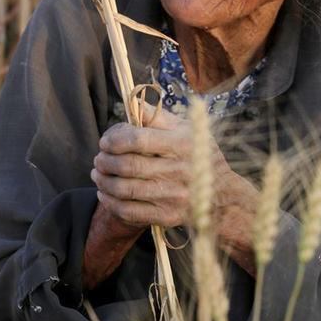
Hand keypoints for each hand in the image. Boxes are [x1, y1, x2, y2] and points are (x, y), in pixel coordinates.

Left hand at [90, 102, 199, 228]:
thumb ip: (158, 116)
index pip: (138, 140)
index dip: (114, 139)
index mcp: (183, 144)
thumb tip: (132, 103)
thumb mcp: (188, 130)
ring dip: (103, 181)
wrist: (222, 196)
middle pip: (128, 165)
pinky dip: (111, 202)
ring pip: (124, 189)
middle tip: (99, 158)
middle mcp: (179, 170)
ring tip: (98, 174)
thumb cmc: (200, 156)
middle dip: (105, 161)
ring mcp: (172, 196)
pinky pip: (129, 211)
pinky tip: (106, 193)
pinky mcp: (167, 216)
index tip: (106, 141)